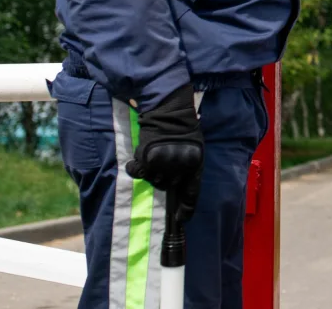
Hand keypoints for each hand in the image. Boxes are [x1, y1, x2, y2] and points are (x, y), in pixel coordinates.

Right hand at [125, 84, 202, 217]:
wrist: (170, 113)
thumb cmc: (184, 131)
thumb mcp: (195, 150)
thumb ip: (189, 169)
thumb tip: (178, 189)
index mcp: (195, 167)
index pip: (191, 194)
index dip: (186, 209)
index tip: (181, 219)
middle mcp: (180, 169)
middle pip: (167, 187)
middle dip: (165, 178)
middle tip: (164, 162)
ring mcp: (163, 165)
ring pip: (152, 180)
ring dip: (151, 171)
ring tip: (156, 154)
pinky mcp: (147, 160)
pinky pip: (138, 172)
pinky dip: (136, 167)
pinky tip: (140, 157)